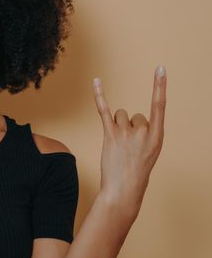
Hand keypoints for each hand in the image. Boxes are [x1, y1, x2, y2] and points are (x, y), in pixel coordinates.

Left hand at [93, 65, 166, 215]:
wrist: (124, 189)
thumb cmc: (136, 171)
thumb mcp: (150, 152)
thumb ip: (145, 134)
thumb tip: (132, 120)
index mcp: (157, 136)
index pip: (159, 106)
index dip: (159, 86)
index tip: (160, 69)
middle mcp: (143, 132)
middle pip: (133, 115)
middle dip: (128, 128)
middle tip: (127, 148)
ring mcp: (126, 133)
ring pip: (119, 115)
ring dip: (116, 126)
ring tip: (117, 146)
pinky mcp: (110, 134)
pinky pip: (104, 110)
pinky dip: (99, 95)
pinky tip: (97, 81)